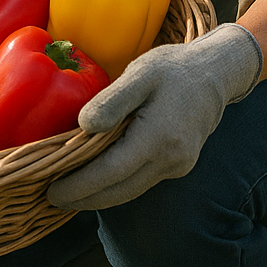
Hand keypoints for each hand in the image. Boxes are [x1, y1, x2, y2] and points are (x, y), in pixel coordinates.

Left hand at [47, 23, 262, 209]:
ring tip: (69, 192)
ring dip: (99, 195)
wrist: (213, 75)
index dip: (80, 185)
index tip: (52, 190)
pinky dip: (116, 184)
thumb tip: (83, 126)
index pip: (110, 172)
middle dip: (84, 198)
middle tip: (52, 196)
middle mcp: (170, 160)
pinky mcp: (178, 164)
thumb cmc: (172, 69)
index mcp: (158, 137)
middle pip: (119, 191)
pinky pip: (140, 181)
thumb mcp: (140, 73)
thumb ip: (112, 101)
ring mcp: (176, 165)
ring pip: (130, 190)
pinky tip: (98, 178)